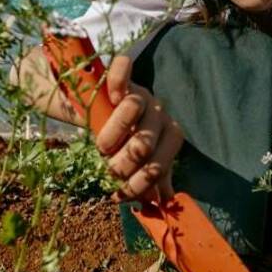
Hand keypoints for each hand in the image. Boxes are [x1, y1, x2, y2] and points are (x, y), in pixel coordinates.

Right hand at [95, 55, 181, 204]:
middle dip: (123, 165)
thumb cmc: (125, 142)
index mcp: (170, 135)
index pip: (160, 164)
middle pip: (144, 142)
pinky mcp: (122, 75)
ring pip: (133, 107)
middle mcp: (159, 113)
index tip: (118, 193)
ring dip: (112, 134)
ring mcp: (141, 92)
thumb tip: (164, 203)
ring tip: (101, 148)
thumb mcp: (140, 161)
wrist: (106, 111)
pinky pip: (122, 68)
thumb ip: (153, 179)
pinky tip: (110, 96)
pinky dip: (117, 80)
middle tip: (108, 170)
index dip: (139, 184)